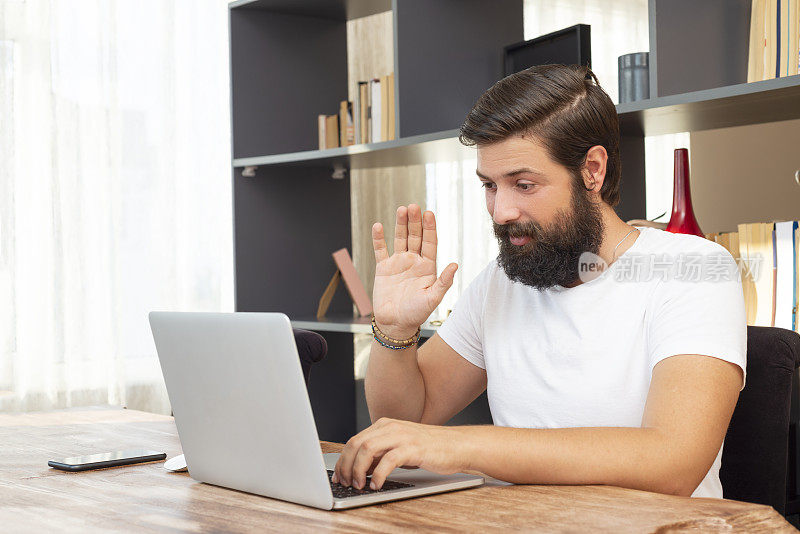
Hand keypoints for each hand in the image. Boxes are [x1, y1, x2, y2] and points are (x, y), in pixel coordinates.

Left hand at [331, 418, 465, 489]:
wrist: (458, 445)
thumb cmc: (431, 448)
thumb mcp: (400, 446)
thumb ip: (381, 453)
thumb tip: (360, 469)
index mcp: (385, 425)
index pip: (354, 440)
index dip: (342, 460)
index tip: (338, 476)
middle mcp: (391, 427)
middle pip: (356, 444)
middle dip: (346, 466)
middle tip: (345, 483)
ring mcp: (402, 436)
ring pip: (367, 450)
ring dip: (358, 470)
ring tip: (359, 485)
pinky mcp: (413, 448)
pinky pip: (388, 460)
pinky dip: (378, 475)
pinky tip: (377, 485)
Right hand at [372, 204, 457, 338]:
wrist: (395, 324)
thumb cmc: (416, 314)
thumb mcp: (432, 299)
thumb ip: (443, 282)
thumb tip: (455, 265)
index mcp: (428, 267)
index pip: (430, 242)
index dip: (430, 228)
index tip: (429, 213)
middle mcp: (414, 261)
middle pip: (415, 236)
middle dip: (415, 222)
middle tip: (414, 207)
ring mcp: (398, 263)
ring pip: (400, 239)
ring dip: (401, 224)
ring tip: (402, 210)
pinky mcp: (383, 268)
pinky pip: (381, 250)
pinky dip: (379, 238)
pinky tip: (378, 226)